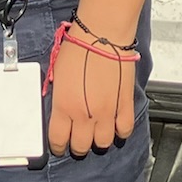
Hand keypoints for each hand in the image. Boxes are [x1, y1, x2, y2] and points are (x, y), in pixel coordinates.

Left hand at [47, 27, 136, 157]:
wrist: (102, 34)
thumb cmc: (78, 47)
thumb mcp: (57, 74)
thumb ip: (60, 97)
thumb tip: (61, 109)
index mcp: (64, 106)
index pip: (58, 140)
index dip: (58, 146)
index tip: (59, 145)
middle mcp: (84, 114)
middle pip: (81, 146)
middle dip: (78, 146)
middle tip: (78, 139)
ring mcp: (106, 111)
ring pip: (103, 143)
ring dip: (99, 140)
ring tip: (97, 131)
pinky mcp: (124, 104)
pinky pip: (124, 130)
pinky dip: (120, 131)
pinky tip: (116, 125)